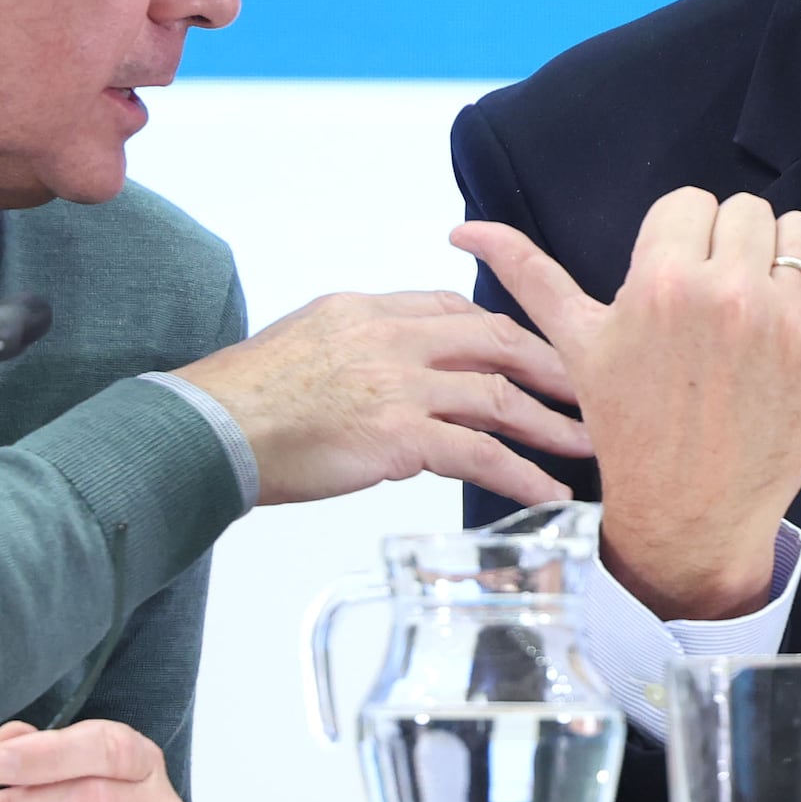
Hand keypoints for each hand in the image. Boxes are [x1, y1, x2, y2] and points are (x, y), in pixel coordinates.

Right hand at [171, 288, 590, 507]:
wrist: (208, 429)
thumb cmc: (245, 401)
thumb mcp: (305, 345)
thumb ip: (358, 351)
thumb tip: (392, 378)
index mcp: (366, 310)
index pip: (451, 308)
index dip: (503, 328)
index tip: (535, 350)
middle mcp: (390, 337)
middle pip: (494, 339)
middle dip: (551, 364)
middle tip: (592, 389)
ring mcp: (397, 384)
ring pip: (498, 394)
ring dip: (551, 422)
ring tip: (588, 445)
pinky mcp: (397, 435)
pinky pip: (479, 453)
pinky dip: (522, 475)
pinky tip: (549, 493)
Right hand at [452, 190, 800, 619]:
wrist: (691, 512)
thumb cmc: (631, 427)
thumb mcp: (577, 346)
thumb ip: (530, 275)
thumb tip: (465, 230)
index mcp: (664, 282)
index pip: (689, 203)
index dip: (680, 240)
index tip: (675, 282)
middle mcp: (730, 294)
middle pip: (745, 210)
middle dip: (727, 246)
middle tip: (713, 298)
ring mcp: (788, 322)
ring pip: (798, 232)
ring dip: (778, 257)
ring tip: (753, 303)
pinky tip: (787, 322)